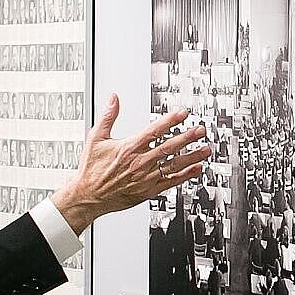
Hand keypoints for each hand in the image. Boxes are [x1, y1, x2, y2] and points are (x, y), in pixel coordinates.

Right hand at [51, 95, 213, 232]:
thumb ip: (107, 117)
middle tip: (201, 130)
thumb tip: (113, 98)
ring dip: (191, 156)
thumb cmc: (91, 169)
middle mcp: (139, 163)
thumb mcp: (95, 139)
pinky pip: (170, 182)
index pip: (154, 131)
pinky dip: (185, 176)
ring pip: (173, 165)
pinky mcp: (148, 191)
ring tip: (206, 149)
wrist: (88, 196)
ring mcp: (145, 178)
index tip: (183, 114)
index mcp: (128, 148)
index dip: (170, 121)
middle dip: (187, 137)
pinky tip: (197, 169)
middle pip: (168, 147)